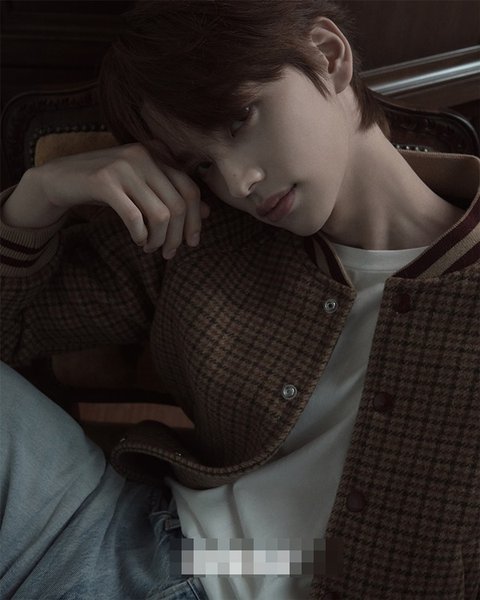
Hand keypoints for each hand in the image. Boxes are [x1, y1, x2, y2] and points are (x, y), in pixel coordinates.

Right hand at [29, 143, 209, 258]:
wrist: (58, 179)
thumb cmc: (106, 186)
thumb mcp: (143, 187)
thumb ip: (172, 195)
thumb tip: (208, 213)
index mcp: (157, 154)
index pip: (191, 190)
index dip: (195, 221)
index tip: (191, 243)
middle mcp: (144, 156)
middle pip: (179, 205)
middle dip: (178, 236)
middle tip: (169, 254)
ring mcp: (124, 167)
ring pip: (161, 214)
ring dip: (159, 239)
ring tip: (150, 248)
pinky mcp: (104, 181)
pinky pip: (135, 217)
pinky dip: (140, 234)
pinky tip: (138, 241)